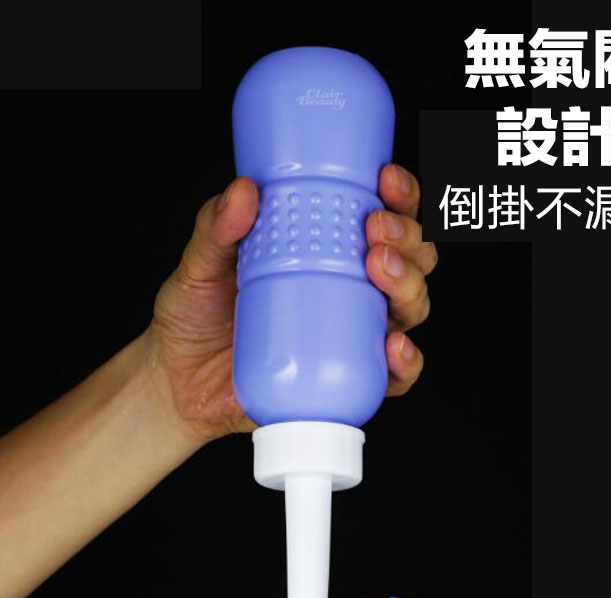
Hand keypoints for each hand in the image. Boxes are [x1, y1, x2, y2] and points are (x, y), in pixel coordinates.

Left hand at [144, 165, 436, 445]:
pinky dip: (407, 363)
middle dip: (408, 238)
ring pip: (409, 309)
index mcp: (329, 254)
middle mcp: (351, 293)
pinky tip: (394, 344)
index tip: (386, 179)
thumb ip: (216, 229)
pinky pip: (393, 376)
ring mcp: (352, 336)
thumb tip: (243, 191)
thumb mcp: (201, 266)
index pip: (383, 219)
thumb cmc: (195, 319)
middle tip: (375, 230)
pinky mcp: (346, 379)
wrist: (176, 382)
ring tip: (379, 269)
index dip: (400, 197)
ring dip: (409, 285)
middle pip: (409, 261)